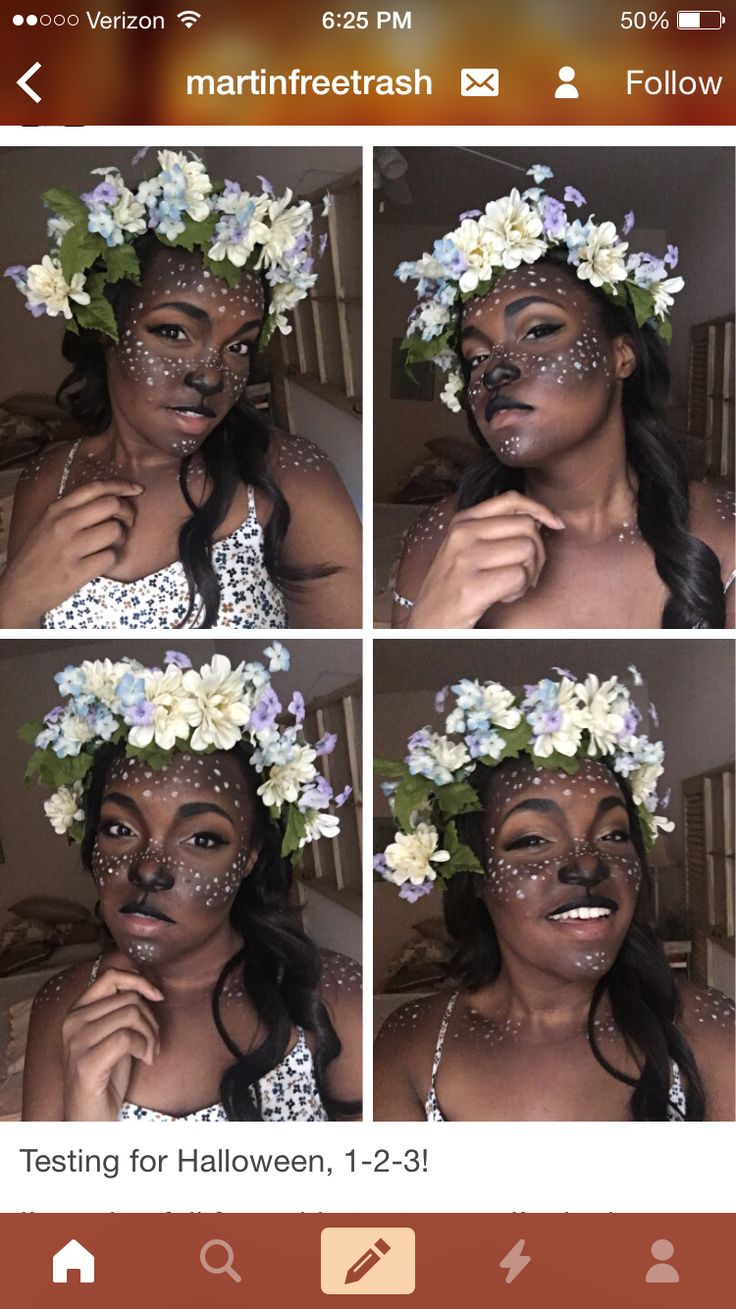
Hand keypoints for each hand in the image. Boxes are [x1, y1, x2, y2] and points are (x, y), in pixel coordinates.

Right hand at [0, 479, 141, 626]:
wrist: (21, 588)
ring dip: (122, 539)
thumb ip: (74, 510)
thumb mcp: (49, 524)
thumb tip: (110, 499)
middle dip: (128, 513)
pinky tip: (103, 563)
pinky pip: (111, 558)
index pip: (96, 488)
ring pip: (115, 531)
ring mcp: (70, 548)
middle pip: (111, 505)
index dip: (122, 486)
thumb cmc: (40, 555)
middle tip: (127, 523)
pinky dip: (113, 560)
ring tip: (111, 546)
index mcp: (58, 509)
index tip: (136, 490)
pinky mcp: (77, 571)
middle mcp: (64, 524)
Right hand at [61, 967, 162, 1121]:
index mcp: (77, 1011)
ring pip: (130, 1014)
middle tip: (154, 1042)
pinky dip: (144, 1047)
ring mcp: (76, 1041)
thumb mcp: (111, 1035)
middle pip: (128, 998)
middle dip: (151, 1018)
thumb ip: (120, 1010)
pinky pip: (126, 1037)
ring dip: (151, 1035)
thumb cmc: (104, 1076)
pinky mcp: (86, 1062)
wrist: (88, 1117)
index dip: (139, 981)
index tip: (158, 996)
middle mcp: (72, 1021)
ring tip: (150, 1053)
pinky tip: (145, 1061)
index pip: (110, 976)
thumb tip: (147, 987)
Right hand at [407, 492, 564, 628]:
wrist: (426, 626)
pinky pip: (518, 577)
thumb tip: (538, 519)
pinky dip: (518, 591)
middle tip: (525, 573)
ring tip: (509, 587)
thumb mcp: (466, 550)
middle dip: (537, 552)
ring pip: (527, 550)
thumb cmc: (453, 590)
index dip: (540, 509)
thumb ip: (494, 530)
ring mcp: (464, 559)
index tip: (554, 525)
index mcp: (461, 522)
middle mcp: (461, 535)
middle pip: (526, 526)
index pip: (511, 500)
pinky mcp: (471, 587)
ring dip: (528, 574)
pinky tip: (502, 598)